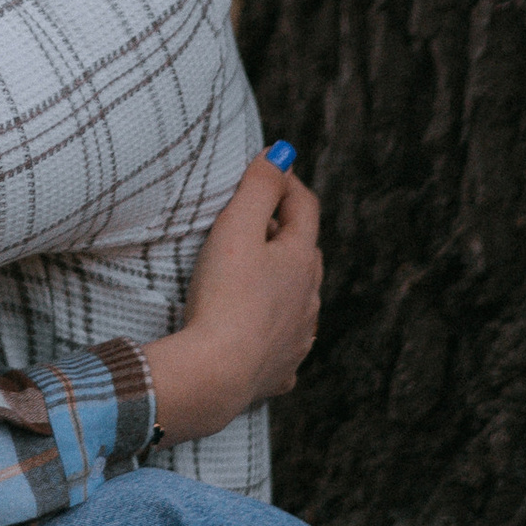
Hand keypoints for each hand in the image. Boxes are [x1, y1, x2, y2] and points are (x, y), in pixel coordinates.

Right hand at [143, 152, 322, 442]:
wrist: (216, 373)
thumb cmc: (223, 296)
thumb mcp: (237, 228)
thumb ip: (259, 186)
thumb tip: (282, 153)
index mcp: (301, 260)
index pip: (304, 208)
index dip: (287, 183)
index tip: (268, 169)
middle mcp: (308, 298)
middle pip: (304, 252)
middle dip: (284, 231)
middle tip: (255, 220)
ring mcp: (298, 337)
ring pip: (299, 298)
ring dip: (281, 281)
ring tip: (254, 274)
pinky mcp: (279, 370)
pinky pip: (284, 343)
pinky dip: (274, 330)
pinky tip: (260, 333)